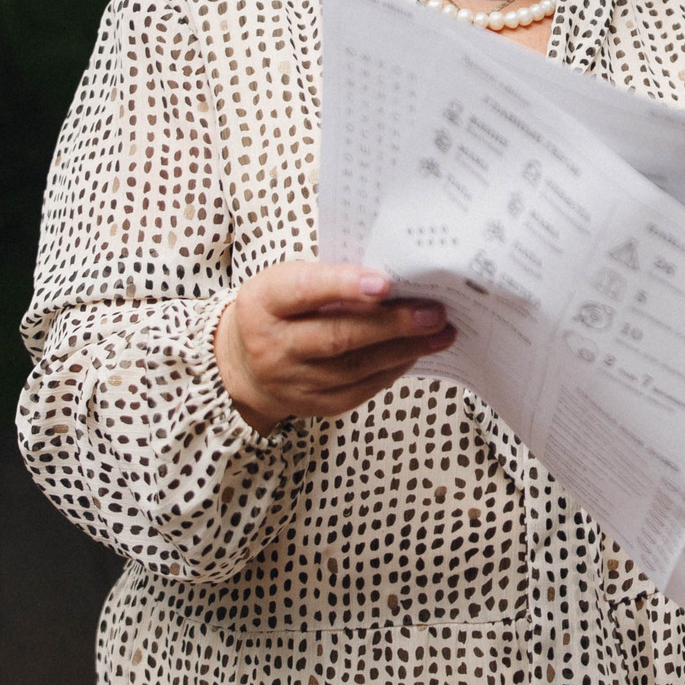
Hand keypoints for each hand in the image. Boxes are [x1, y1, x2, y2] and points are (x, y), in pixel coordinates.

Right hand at [214, 261, 454, 431]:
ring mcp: (292, 381)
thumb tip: (396, 278)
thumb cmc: (280, 309)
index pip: (305, 291)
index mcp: (264, 302)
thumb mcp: (288, 281)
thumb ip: (330, 279)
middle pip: (337, 336)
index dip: (344, 286)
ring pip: (355, 367)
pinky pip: (360, 389)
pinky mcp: (313, 405)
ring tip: (440, 332)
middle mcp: (274, 345)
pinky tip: (415, 353)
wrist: (245, 364)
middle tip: (434, 312)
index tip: (385, 283)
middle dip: (392, 324)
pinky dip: (392, 370)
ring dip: (404, 349)